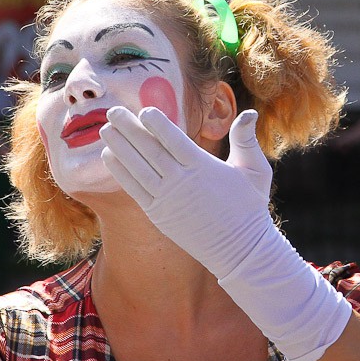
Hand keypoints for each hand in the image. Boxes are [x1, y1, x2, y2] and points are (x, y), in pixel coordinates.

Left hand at [100, 107, 350, 360]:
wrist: (241, 250)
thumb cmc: (249, 207)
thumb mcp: (255, 170)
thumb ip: (246, 140)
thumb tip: (250, 112)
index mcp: (203, 167)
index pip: (174, 140)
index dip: (157, 124)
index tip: (143, 110)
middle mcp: (181, 182)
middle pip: (149, 151)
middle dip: (129, 129)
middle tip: (111, 111)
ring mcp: (167, 199)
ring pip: (137, 168)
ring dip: (119, 148)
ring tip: (104, 130)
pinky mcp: (158, 215)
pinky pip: (134, 189)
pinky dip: (120, 172)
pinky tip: (108, 156)